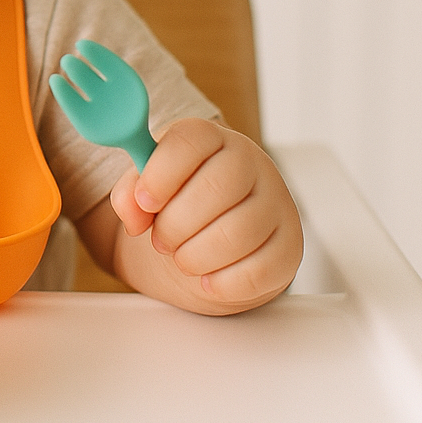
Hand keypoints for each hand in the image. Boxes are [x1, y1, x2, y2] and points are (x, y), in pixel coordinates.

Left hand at [109, 117, 301, 311]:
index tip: (145, 202)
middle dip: (176, 224)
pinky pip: (258, 271)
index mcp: (212, 139)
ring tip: (181, 258)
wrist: (217, 240)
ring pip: (238, 233)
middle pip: (217, 188)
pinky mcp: (290, 248)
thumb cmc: (180, 204)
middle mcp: (252, 164)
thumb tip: (134, 210)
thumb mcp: (150, 189)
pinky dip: (222, 283)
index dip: (162, 173)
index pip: (191, 140)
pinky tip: (207, 279)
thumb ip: (131, 192)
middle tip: (160, 241)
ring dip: (195, 256)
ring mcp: (278, 204)